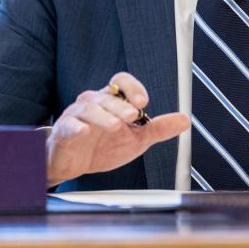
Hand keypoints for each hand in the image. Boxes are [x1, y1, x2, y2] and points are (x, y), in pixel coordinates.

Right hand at [45, 73, 188, 186]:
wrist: (73, 164)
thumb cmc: (102, 146)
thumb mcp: (136, 139)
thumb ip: (158, 128)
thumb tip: (184, 120)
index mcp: (112, 101)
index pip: (121, 83)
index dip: (132, 88)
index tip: (143, 101)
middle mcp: (94, 103)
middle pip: (107, 96)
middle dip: (121, 106)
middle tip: (133, 115)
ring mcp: (77, 116)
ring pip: (89, 109)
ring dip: (103, 117)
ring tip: (115, 126)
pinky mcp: (64, 132)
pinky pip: (69, 125)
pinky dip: (76, 127)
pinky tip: (84, 132)